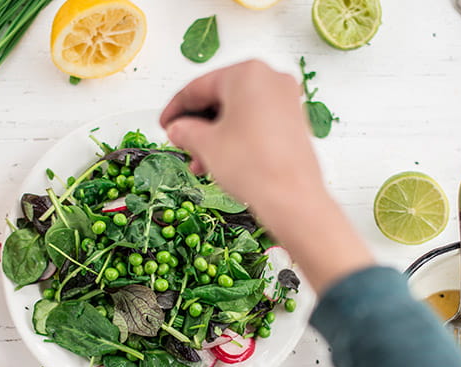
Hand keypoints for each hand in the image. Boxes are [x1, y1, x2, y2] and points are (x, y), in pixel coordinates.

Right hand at [161, 60, 319, 215]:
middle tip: (181, 142)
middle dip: (197, 124)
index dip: (175, 108)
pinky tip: (222, 159)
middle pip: (220, 98)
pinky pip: (256, 121)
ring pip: (238, 112)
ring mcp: (286, 99)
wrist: (293, 199)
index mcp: (247, 73)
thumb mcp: (206, 145)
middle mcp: (271, 79)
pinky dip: (236, 137)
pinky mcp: (294, 121)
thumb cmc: (256, 167)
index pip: (198, 86)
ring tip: (200, 160)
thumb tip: (178, 129)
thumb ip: (185, 130)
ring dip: (215, 135)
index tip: (165, 123)